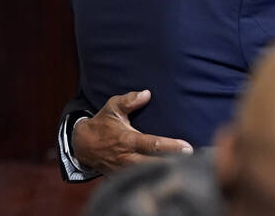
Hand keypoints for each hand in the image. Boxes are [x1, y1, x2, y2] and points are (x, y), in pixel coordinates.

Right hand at [72, 90, 192, 174]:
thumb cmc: (102, 123)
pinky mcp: (121, 178)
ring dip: (165, 172)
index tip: (188, 148)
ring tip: (186, 169)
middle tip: (192, 162)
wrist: (82, 145)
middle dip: (173, 164)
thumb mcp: (113, 107)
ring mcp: (124, 170)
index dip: (171, 147)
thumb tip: (147, 93)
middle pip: (154, 164)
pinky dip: (153, 179)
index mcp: (128, 140)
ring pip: (147, 175)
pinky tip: (169, 175)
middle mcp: (127, 157)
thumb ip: (129, 100)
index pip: (153, 144)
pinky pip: (139, 180)